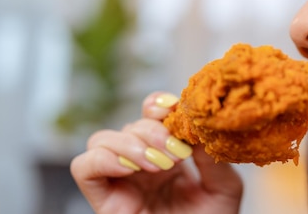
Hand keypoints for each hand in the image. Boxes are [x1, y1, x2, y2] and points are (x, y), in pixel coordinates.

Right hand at [70, 92, 242, 213]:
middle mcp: (141, 166)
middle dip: (152, 130)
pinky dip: (103, 158)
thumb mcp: (223, 188)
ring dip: (130, 142)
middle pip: (129, 125)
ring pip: (101, 139)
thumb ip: (211, 157)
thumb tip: (196, 126)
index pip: (152, 116)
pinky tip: (133, 167)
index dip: (158, 105)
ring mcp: (121, 182)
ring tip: (158, 164)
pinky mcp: (103, 201)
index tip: (175, 107)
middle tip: (177, 153)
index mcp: (169, 156)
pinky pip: (84, 167)